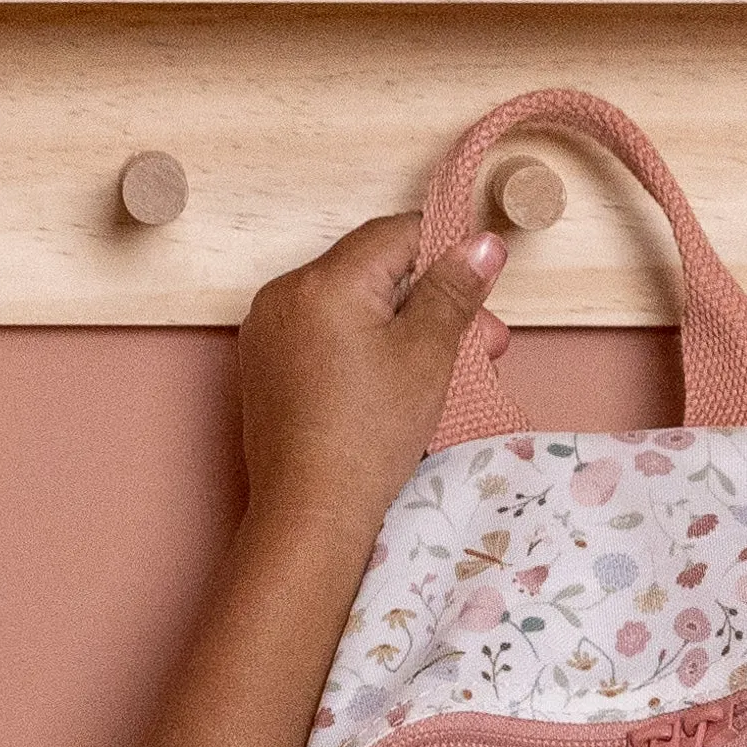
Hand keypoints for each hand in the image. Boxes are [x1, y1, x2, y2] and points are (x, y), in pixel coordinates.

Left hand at [234, 214, 510, 546]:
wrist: (311, 513)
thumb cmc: (368, 437)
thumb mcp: (426, 355)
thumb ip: (453, 291)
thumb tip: (481, 243)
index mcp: (321, 281)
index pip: (394, 234)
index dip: (445, 251)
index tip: (479, 283)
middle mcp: (283, 295)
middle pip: (372, 272)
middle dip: (431, 302)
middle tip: (480, 341)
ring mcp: (267, 331)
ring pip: (350, 306)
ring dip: (402, 326)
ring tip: (445, 368)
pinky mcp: (264, 366)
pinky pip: (324, 335)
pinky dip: (363, 347)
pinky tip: (396, 382)